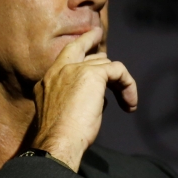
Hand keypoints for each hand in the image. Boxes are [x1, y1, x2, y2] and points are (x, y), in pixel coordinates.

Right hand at [31, 27, 137, 170]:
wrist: (57, 143)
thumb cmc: (61, 139)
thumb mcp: (64, 114)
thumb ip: (77, 98)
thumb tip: (100, 98)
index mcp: (47, 81)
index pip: (67, 54)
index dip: (83, 42)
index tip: (95, 35)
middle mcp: (58, 70)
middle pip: (88, 54)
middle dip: (105, 58)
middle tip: (115, 61)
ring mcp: (74, 69)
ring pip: (106, 65)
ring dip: (120, 84)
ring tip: (128, 103)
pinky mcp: (92, 74)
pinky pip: (118, 71)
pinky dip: (128, 85)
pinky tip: (130, 105)